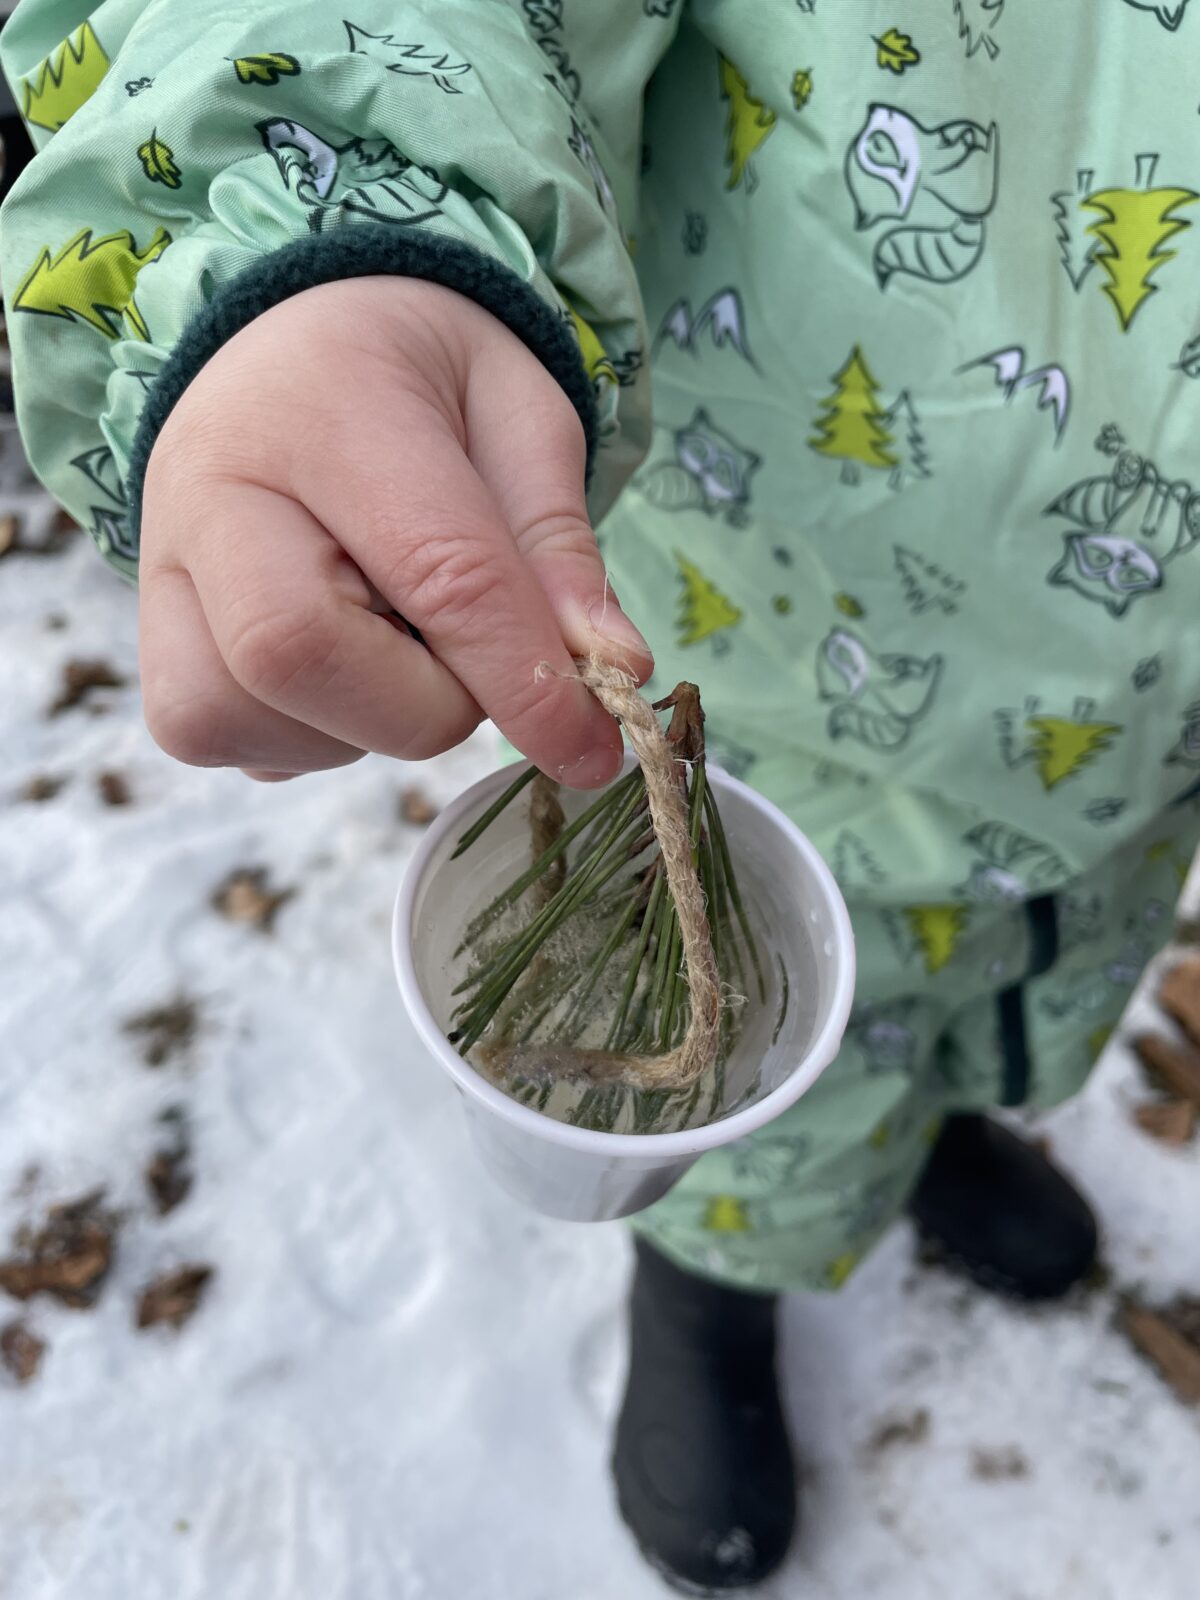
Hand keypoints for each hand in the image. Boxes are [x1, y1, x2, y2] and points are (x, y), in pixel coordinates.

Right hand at [138, 276, 650, 786]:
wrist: (294, 351)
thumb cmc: (419, 379)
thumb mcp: (520, 416)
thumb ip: (559, 545)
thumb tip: (612, 673)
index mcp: (321, 407)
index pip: (435, 570)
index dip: (521, 675)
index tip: (592, 746)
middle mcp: (208, 491)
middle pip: (297, 655)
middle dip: (424, 704)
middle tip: (470, 659)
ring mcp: (160, 574)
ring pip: (249, 718)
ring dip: (367, 723)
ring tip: (396, 636)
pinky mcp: (152, 651)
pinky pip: (230, 739)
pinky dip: (314, 735)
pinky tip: (346, 661)